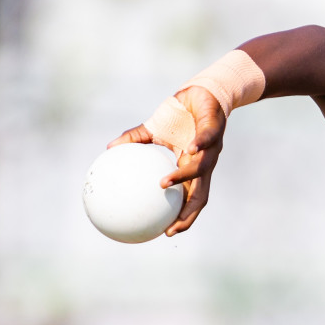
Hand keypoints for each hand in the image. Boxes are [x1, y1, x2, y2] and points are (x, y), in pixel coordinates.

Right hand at [106, 85, 225, 235]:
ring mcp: (211, 149)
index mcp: (190, 167)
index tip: (166, 232)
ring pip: (200, 169)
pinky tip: (190, 149)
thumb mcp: (153, 127)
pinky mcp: (214, 129)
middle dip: (188, 214)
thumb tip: (109, 148)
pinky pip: (206, 139)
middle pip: (200, 197)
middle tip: (172, 227)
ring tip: (164, 184)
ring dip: (183, 177)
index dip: (181, 217)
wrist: (202, 92)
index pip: (189, 199)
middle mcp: (203, 163)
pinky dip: (200, 145)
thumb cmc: (180, 114)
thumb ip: (135, 140)